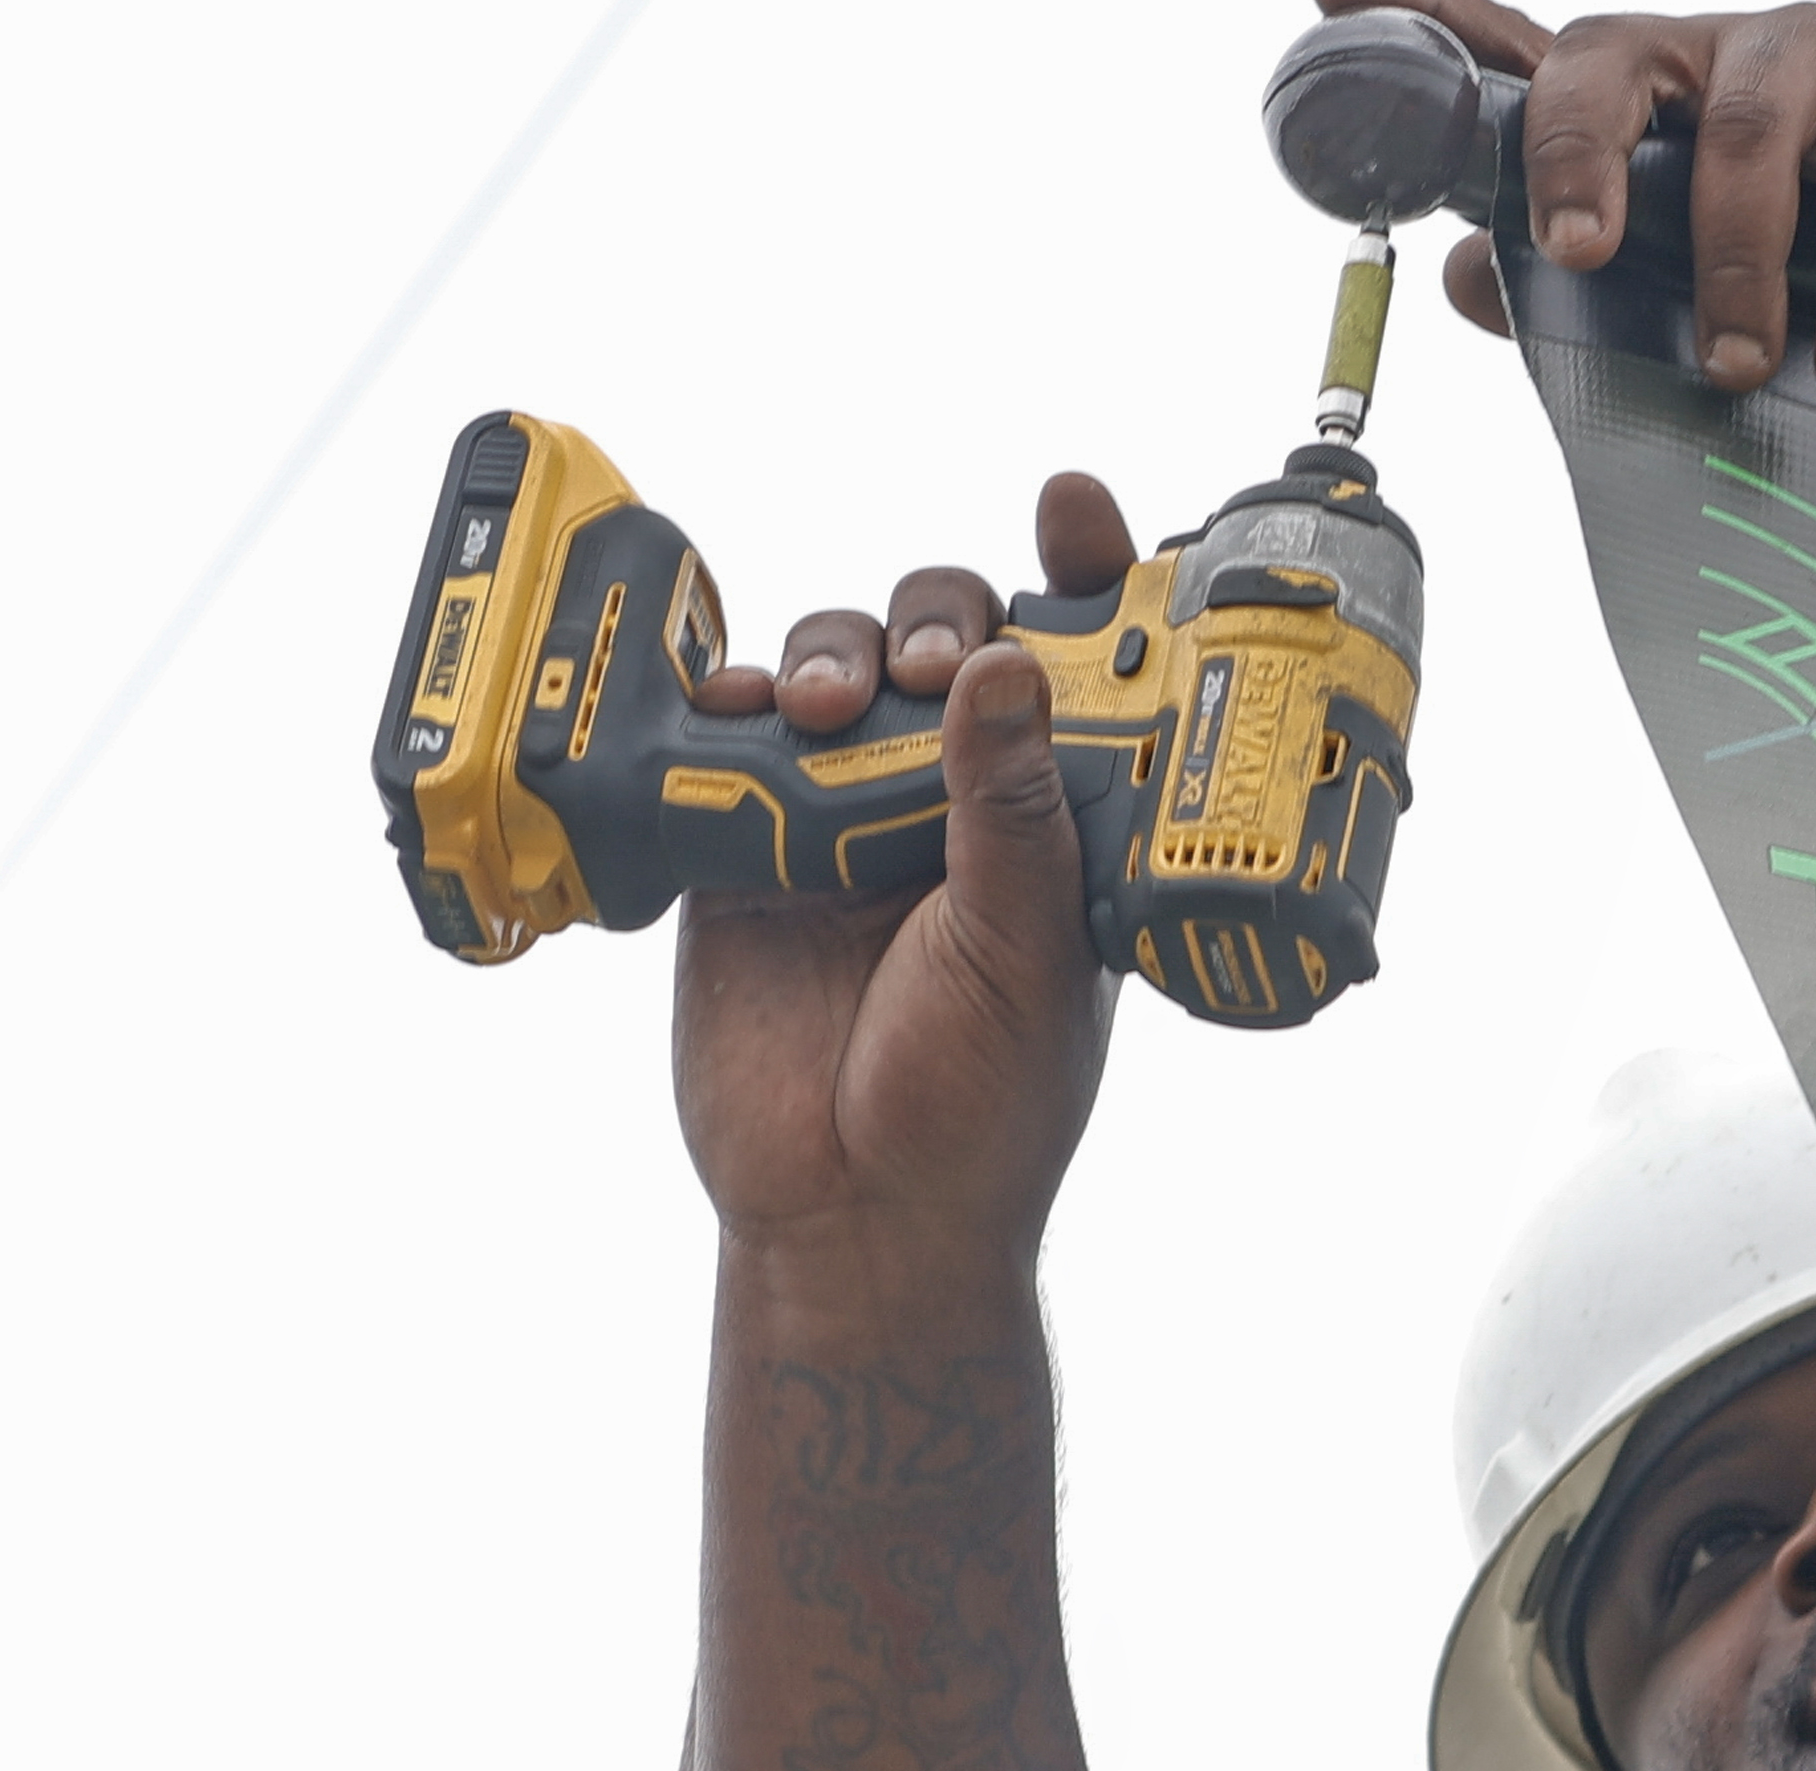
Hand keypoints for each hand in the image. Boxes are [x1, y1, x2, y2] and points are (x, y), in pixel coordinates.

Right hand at [672, 476, 1142, 1303]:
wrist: (858, 1219)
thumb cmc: (980, 1110)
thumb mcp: (1023, 952)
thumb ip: (1012, 810)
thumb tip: (1008, 667)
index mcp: (1062, 825)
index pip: (1085, 674)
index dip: (1087, 577)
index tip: (1077, 506)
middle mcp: (962, 805)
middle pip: (949, 641)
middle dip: (940, 615)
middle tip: (934, 657)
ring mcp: (852, 821)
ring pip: (841, 673)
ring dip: (832, 656)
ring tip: (822, 708)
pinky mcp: (750, 849)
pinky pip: (733, 743)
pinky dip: (729, 706)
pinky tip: (739, 711)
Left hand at [1323, 0, 1815, 392]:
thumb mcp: (1720, 259)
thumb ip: (1603, 269)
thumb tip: (1473, 284)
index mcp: (1670, 90)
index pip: (1564, 72)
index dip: (1497, 93)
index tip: (1469, 164)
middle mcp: (1736, 54)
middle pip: (1626, 60)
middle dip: (1589, 158)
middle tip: (1584, 259)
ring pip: (1754, 129)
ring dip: (1739, 260)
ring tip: (1741, 364)